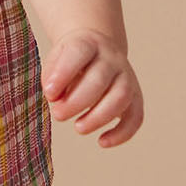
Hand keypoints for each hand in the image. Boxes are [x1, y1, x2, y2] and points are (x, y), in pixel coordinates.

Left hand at [41, 28, 142, 147]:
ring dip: (99, 117)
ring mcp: (126, 77)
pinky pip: (136, 116)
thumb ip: (52, 75)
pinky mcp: (135, 97)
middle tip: (58, 114)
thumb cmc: (71, 60)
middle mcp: (111, 59)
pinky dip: (122, 133)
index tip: (49, 93)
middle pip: (100, 79)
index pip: (79, 52)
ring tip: (79, 128)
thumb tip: (55, 97)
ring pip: (121, 96)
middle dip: (77, 101)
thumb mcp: (57, 58)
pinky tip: (102, 142)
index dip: (63, 73)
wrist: (97, 50)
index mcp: (89, 44)